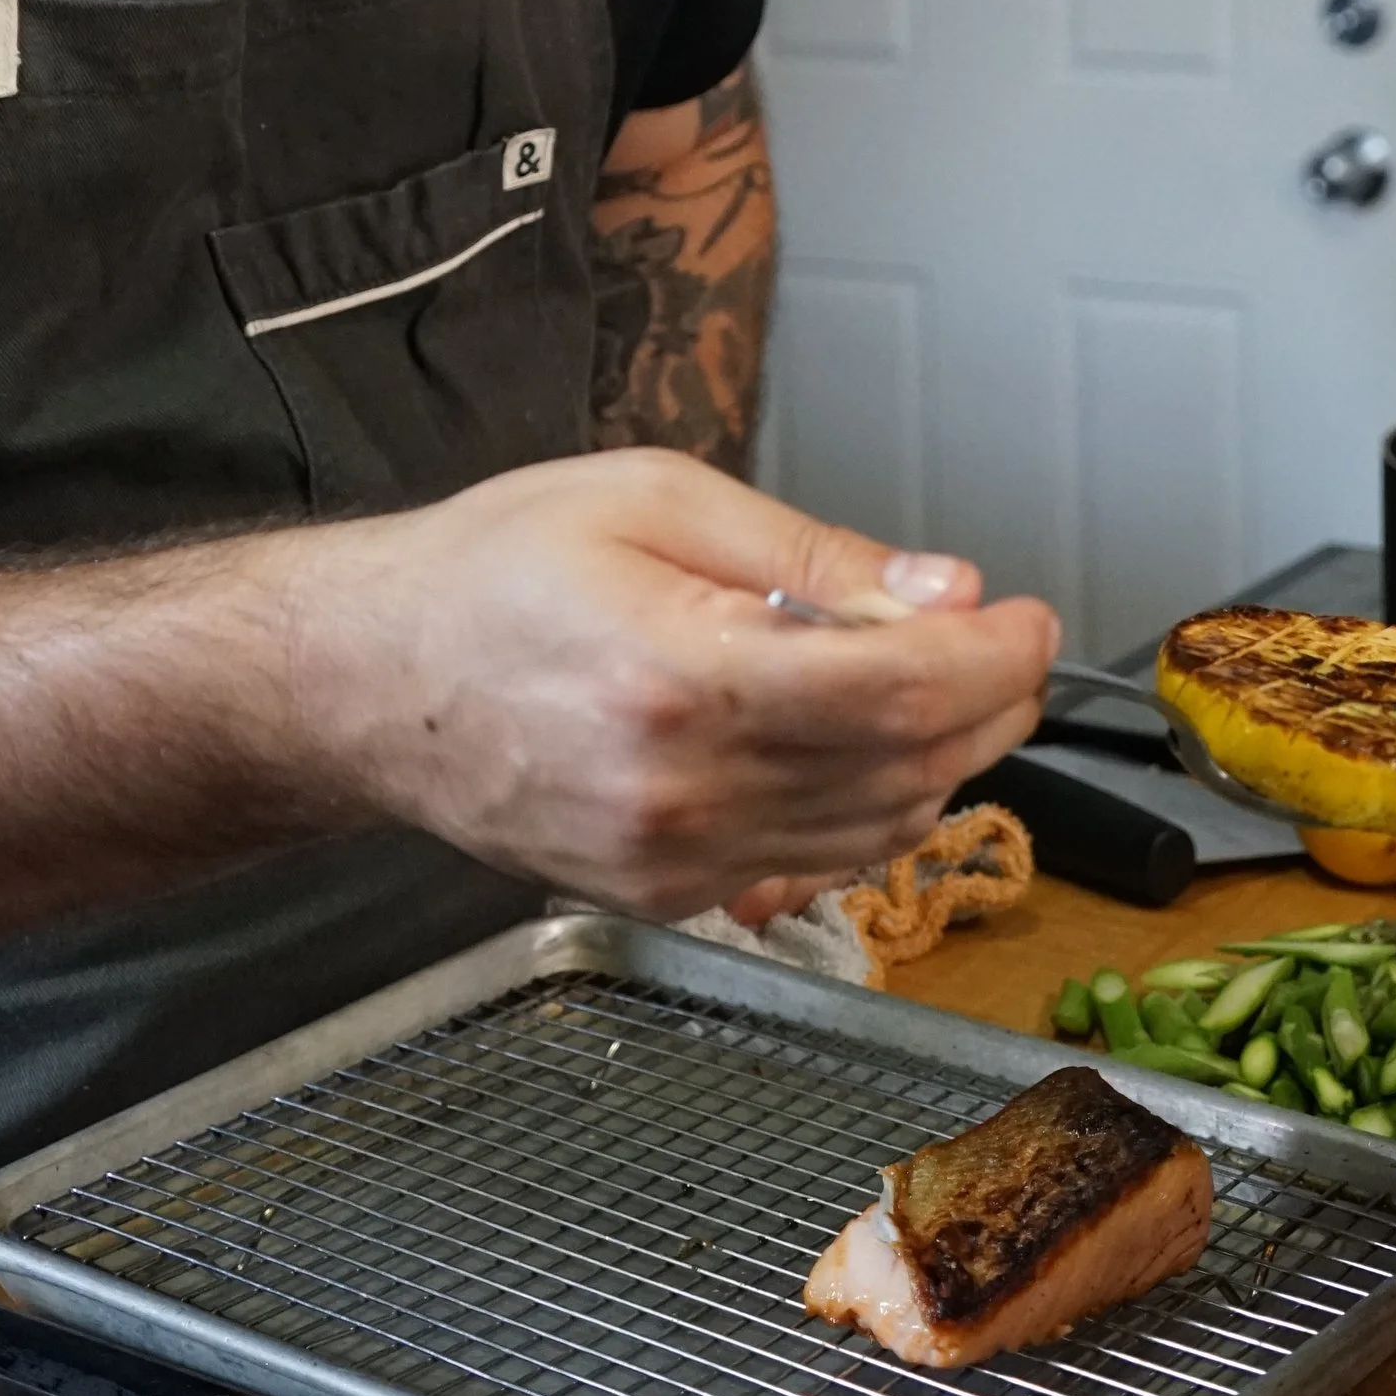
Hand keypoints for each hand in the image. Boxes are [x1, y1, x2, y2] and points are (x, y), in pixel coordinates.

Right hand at [293, 449, 1056, 919]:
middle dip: (988, 706)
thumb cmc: (495, 571)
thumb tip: (942, 593)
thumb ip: (810, 557)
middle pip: (906, 770)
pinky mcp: (661, 894)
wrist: (370, 680)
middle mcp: (681, 792)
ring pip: (874, 831)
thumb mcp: (656, 500)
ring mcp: (670, 861)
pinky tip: (862, 749)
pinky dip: (868, 812)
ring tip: (941, 683)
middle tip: (1004, 644)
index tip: (1025, 617)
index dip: (993, 657)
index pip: (900, 692)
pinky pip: (811, 867)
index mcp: (683, 679)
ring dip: (940, 761)